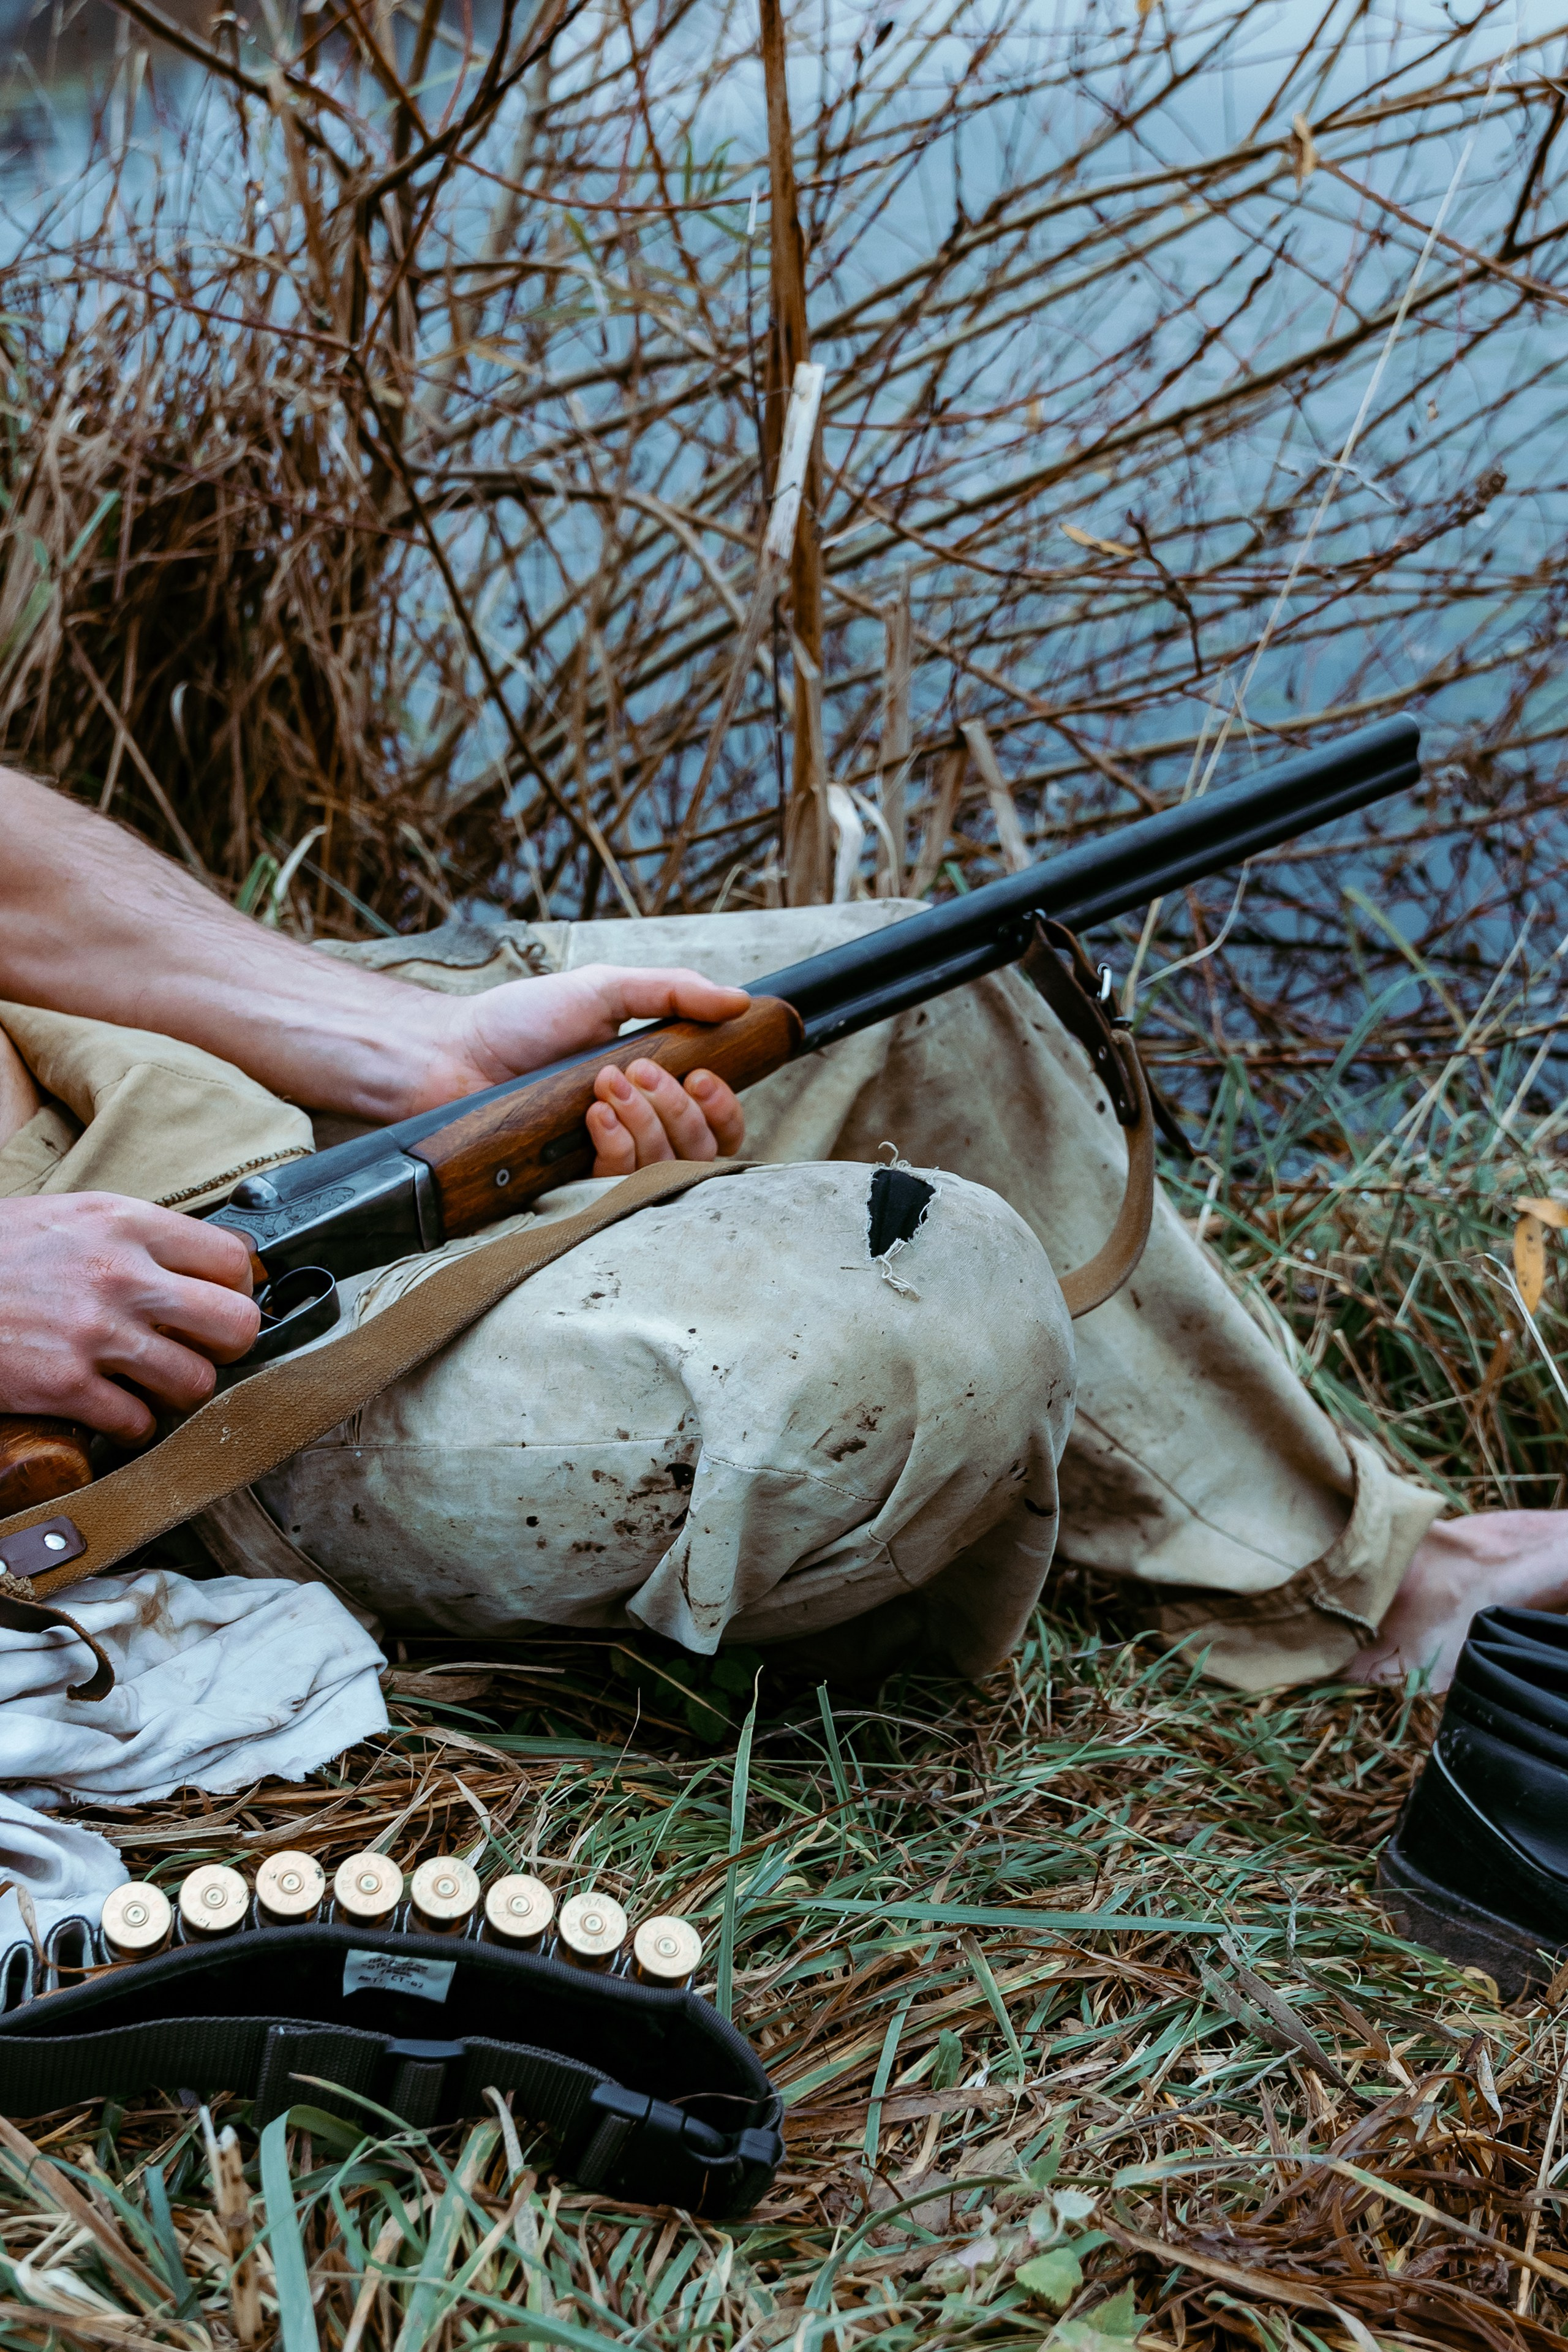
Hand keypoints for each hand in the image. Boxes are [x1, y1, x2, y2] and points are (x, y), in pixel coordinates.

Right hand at [0, 1195, 258, 1441]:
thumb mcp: (70, 1218)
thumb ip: (134, 1237)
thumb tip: (195, 1267)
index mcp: (125, 1223)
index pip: (233, 1259)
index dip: (237, 1289)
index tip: (221, 1303)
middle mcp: (120, 1275)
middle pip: (236, 1325)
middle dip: (226, 1346)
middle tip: (200, 1349)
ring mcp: (95, 1333)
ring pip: (195, 1383)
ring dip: (178, 1392)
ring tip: (152, 1383)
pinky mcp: (64, 1386)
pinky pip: (137, 1423)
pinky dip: (131, 1427)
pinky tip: (112, 1410)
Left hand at [412, 964, 750, 1172]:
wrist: (455, 1052)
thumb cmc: (523, 1019)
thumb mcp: (604, 988)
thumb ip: (673, 990)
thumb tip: (740, 1001)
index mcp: (655, 1090)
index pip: (719, 1124)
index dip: (723, 1109)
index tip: (703, 1077)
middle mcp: (639, 1131)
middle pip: (700, 1150)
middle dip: (676, 1108)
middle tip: (634, 1071)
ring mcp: (607, 1160)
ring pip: (665, 1169)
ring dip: (645, 1122)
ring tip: (604, 1085)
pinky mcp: (573, 1185)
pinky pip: (621, 1185)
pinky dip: (616, 1145)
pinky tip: (592, 1115)